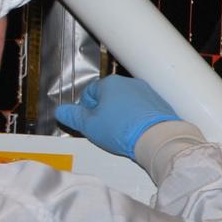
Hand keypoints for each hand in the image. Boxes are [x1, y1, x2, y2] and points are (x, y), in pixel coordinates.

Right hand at [56, 76, 179, 159]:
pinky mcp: (160, 104)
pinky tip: (136, 131)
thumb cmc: (121, 129)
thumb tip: (61, 111)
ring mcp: (148, 92)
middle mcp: (130, 83)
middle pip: (109, 97)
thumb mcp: (89, 125)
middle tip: (104, 129)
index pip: (90, 93)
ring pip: (127, 103)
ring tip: (121, 132)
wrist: (157, 137)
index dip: (86, 110)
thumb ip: (73, 116)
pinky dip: (137, 118)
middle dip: (104, 112)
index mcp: (110, 83)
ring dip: (121, 115)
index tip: (89, 122)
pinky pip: (143, 110)